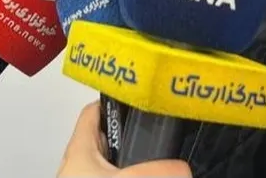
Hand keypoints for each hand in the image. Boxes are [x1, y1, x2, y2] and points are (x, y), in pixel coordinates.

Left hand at [58, 102, 192, 176]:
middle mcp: (82, 168)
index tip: (138, 96)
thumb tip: (185, 169)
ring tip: (163, 165)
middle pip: (110, 142)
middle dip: (136, 139)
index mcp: (80, 151)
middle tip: (160, 135)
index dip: (116, 100)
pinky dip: (138, 176)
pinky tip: (158, 177)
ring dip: (140, 167)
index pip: (94, 112)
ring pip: (118, 168)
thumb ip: (160, 170)